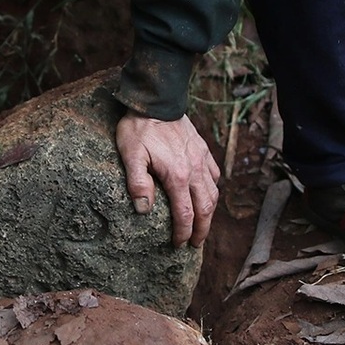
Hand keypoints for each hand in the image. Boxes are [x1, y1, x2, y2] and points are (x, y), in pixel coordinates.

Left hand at [116, 114, 220, 246]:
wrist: (156, 100)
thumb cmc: (139, 128)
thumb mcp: (131, 155)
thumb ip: (138, 183)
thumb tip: (144, 210)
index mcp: (177, 176)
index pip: (185, 213)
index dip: (183, 232)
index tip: (179, 244)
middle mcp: (194, 170)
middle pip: (205, 207)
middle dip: (202, 229)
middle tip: (195, 243)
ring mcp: (201, 159)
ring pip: (213, 192)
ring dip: (210, 212)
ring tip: (203, 224)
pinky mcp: (202, 149)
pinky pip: (214, 173)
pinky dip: (212, 187)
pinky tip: (206, 192)